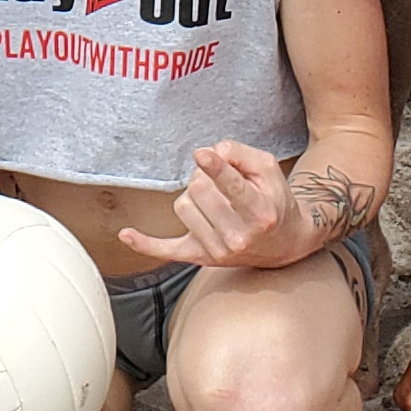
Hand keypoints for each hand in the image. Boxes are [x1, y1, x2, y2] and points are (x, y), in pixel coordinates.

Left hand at [114, 140, 313, 272]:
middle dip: (204, 176)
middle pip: (200, 191)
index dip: (216, 168)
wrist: (283, 242)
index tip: (203, 154)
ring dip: (193, 196)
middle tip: (218, 179)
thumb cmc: (273, 199)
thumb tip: (211, 152)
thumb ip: (239, 153)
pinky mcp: (200, 257)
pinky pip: (166, 251)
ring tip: (213, 198)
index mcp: (259, 212)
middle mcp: (239, 236)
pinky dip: (145, 244)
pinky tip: (126, 234)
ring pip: (182, 207)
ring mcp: (218, 250)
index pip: (233, 188)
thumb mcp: (268, 169)